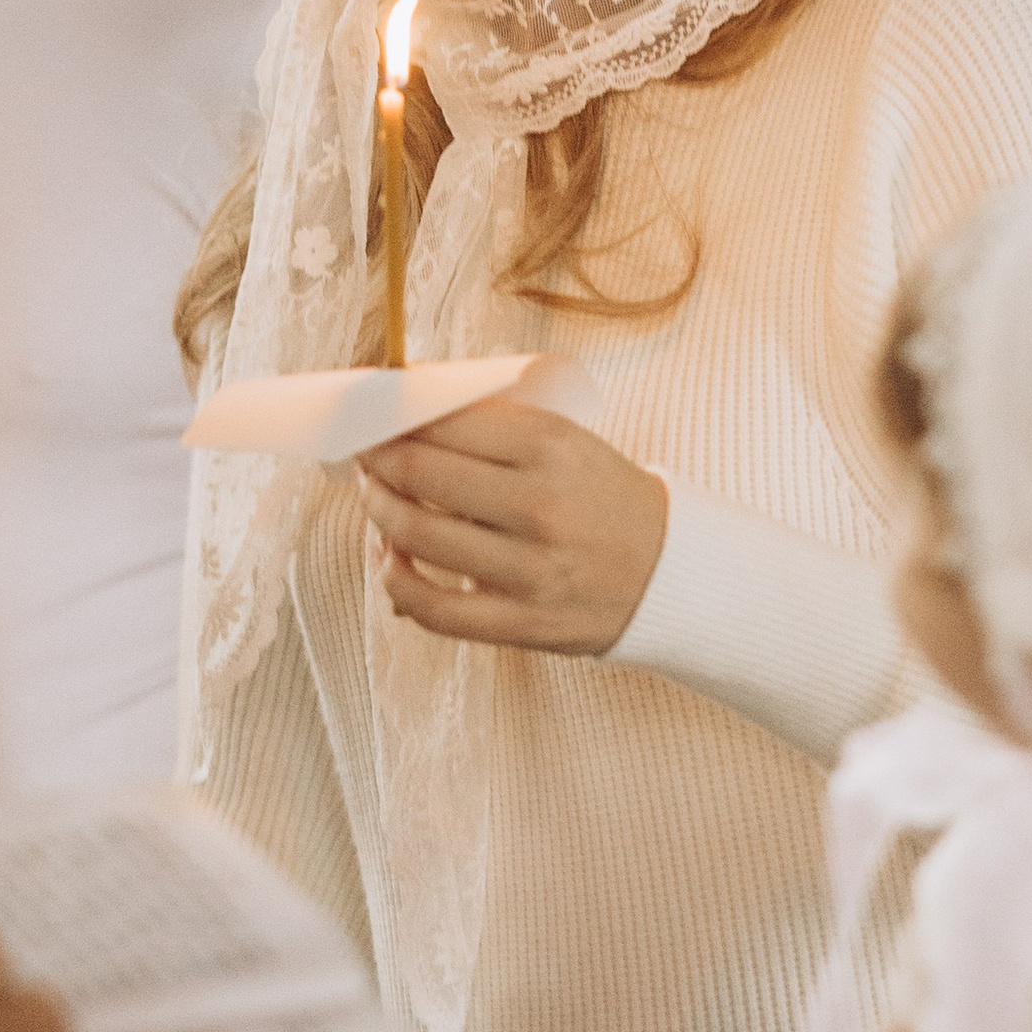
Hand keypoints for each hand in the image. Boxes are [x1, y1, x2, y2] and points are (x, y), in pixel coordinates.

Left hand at [356, 401, 667, 654]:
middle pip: (420, 472)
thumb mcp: (565, 440)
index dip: (393, 418)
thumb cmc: (602, 496)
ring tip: (375, 496)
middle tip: (364, 454)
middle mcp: (539, 504)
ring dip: (378, 510)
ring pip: (416, 534)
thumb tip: (408, 409)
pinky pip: (433, 608)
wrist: (667, 570)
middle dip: (376, 460)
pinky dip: (395, 581)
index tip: (373, 417)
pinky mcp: (522, 621)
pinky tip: (391, 559)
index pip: (444, 422)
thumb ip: (493, 427)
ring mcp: (529, 568)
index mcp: (551, 446)